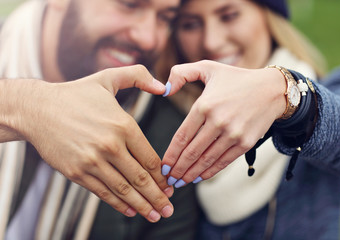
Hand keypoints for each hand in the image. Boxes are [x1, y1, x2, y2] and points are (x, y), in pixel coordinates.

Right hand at [3, 65, 173, 221]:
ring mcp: (92, 161)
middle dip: (157, 197)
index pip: (150, 158)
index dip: (162, 176)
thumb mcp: (108, 78)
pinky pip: (102, 192)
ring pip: (124, 190)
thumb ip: (138, 76)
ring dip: (142, 206)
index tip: (170, 185)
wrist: (38, 109)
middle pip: (141, 178)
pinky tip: (130, 211)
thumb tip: (163, 86)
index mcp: (123, 125)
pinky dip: (118, 204)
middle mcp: (110, 146)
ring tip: (155, 216)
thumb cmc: (76, 94)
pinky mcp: (77, 172)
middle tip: (169, 209)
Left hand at [161, 60, 286, 186]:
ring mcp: (233, 134)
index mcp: (204, 105)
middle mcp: (218, 121)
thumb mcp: (208, 68)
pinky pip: (223, 162)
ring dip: (191, 174)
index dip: (171, 154)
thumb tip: (165, 89)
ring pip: (206, 160)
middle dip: (178, 169)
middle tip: (168, 179)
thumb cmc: (236, 79)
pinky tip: (199, 178)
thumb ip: (181, 73)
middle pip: (192, 152)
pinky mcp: (245, 143)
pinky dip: (210, 172)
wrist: (271, 89)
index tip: (163, 166)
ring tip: (180, 182)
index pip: (182, 136)